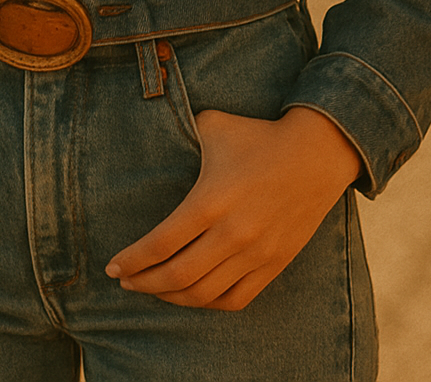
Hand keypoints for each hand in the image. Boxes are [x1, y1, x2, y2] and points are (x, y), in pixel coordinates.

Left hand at [105, 106, 361, 310]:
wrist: (317, 154)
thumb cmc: (258, 137)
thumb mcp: (213, 126)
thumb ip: (180, 135)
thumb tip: (149, 134)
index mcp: (211, 200)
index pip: (161, 243)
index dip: (132, 260)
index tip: (113, 266)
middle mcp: (232, 233)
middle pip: (177, 276)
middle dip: (144, 283)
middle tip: (126, 281)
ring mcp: (255, 254)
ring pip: (203, 294)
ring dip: (171, 297)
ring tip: (153, 288)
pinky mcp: (274, 264)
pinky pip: (235, 299)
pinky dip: (208, 303)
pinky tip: (192, 294)